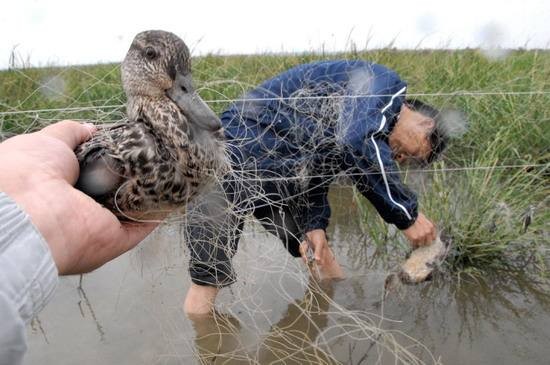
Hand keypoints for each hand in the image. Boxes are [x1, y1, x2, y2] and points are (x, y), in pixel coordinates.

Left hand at [0, 121, 158, 274]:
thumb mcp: (47, 141)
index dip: (111, 159)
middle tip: (154, 154)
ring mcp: (101, 226)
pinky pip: (143, 226)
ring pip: (133, 209)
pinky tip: (174, 191)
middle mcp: (82, 210)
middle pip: (116, 190)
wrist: (29, 212)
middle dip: (135, 173)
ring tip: (170, 167)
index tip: (130, 145)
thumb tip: (91, 128)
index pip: (94, 173)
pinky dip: (159, 211)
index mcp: (63, 189)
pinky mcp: (117, 239)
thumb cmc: (29, 174)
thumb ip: (70, 133)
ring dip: (152, 191)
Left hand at [299, 229, 344, 279]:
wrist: (313, 230)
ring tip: (307, 243)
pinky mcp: (305, 250)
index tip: (311, 265)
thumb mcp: (320, 243)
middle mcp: (315, 256)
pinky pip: (301, 251)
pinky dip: (302, 246)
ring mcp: (309, 254)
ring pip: (304, 256)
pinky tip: (305, 242)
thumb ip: (318, 251)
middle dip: (306, 255)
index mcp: (321, 256)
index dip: (314, 266)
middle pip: (309, 262)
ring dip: (304, 249)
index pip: (318, 264)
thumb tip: (317, 260)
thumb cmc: (319, 237)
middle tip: (306, 248)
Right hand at [402, 213, 436, 248]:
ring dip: (418, 242)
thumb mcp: (424, 219)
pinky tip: (410, 239)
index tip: (426, 238)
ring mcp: (421, 236)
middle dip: (424, 242)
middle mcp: (427, 232)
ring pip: (421, 244)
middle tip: (420, 240)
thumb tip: (426, 232)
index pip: (433, 237)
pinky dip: (412, 242)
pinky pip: (414, 244)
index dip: (429, 238)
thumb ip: (427, 226)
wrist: (406, 216)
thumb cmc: (414, 217)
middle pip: (428, 242)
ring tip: (414, 239)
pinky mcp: (415, 238)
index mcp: (431, 227)